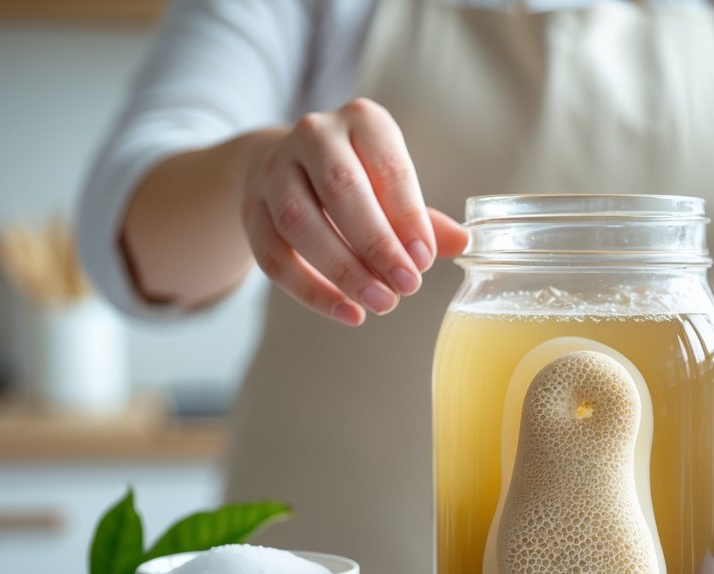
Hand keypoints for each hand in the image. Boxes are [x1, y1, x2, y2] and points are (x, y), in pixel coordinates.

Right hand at [240, 98, 467, 325]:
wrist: (285, 167)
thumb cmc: (359, 180)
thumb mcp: (394, 186)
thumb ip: (423, 217)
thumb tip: (462, 243)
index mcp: (362, 121)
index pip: (388, 168)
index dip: (408, 217)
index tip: (424, 260)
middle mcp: (314, 135)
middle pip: (341, 190)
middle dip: (376, 245)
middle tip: (406, 286)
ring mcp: (275, 170)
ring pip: (301, 223)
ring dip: (343, 270)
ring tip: (380, 303)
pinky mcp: (251, 210)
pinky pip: (274, 256)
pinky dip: (311, 290)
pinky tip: (347, 312)